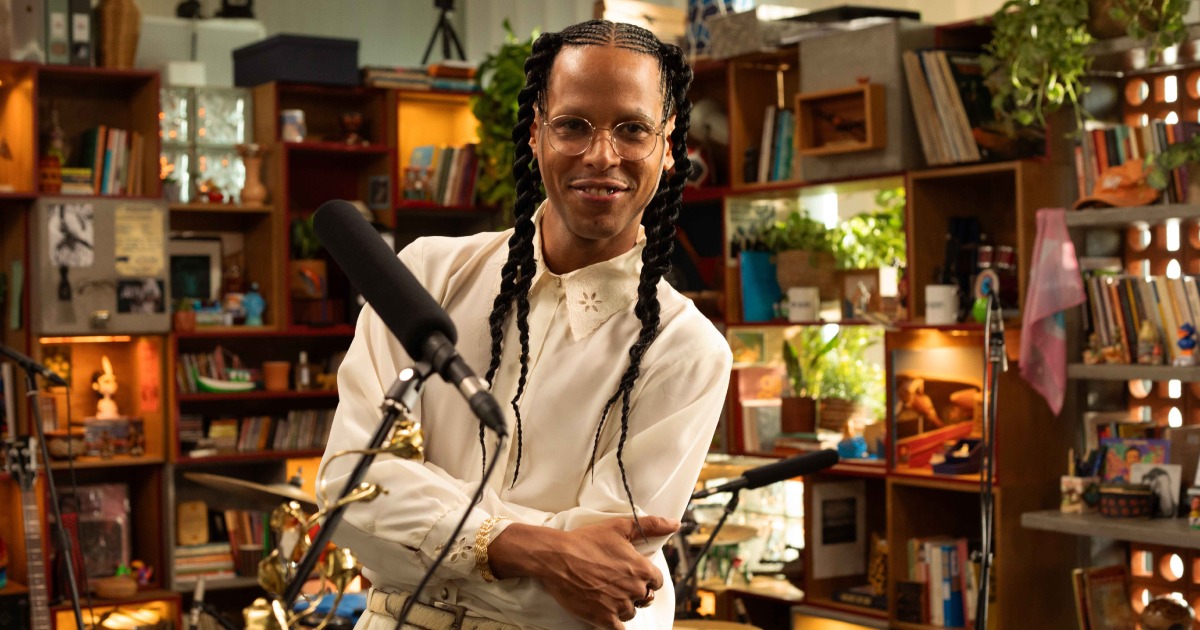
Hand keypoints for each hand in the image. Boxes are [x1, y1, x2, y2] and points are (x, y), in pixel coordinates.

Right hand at [490, 515, 677, 628]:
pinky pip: (619, 629)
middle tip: (617, 583)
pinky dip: (615, 623)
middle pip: (645, 597)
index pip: (657, 581)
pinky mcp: (604, 618)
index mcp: (641, 568)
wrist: (557, 558)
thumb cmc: (586, 541)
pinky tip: (607, 614)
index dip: (647, 577)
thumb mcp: (619, 527)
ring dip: (624, 606)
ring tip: (608, 594)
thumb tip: (675, 524)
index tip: (634, 574)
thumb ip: (650, 525)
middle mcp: (634, 589)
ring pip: (631, 612)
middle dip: (635, 592)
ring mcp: (619, 606)